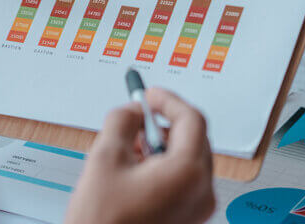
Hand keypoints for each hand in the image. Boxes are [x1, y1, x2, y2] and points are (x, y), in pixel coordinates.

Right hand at [65, 88, 214, 223]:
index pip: (191, 120)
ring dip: (160, 147)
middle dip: (163, 125)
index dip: (168, 100)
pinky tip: (134, 171)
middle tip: (137, 119)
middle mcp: (201, 192)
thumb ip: (122, 121)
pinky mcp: (187, 220)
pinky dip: (162, 168)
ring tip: (128, 149)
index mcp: (188, 173)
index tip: (150, 94)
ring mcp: (197, 210)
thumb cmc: (103, 223)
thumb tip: (132, 111)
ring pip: (187, 161)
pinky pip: (182, 182)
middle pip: (193, 140)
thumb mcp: (105, 158)